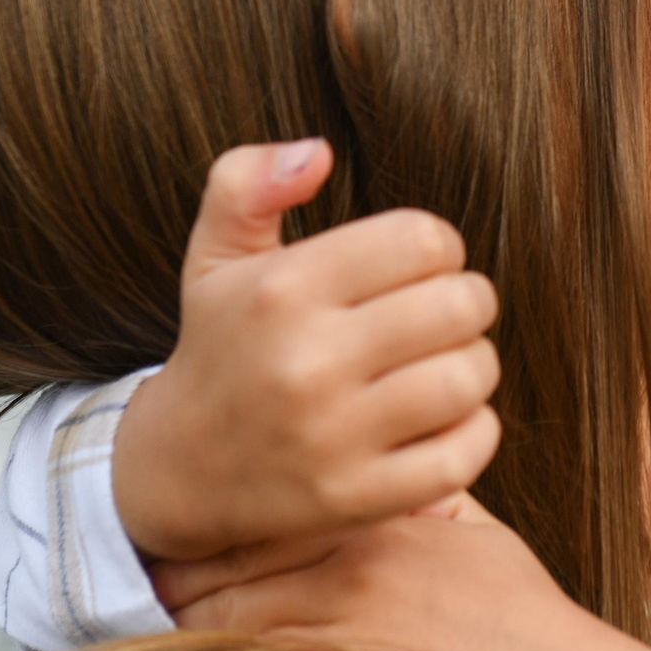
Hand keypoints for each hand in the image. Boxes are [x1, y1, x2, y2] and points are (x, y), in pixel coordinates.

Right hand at [113, 139, 502, 560]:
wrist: (176, 470)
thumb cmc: (220, 345)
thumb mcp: (214, 255)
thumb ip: (249, 181)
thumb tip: (318, 152)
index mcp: (282, 289)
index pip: (422, 239)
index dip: (438, 246)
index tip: (418, 267)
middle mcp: (306, 361)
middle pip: (460, 304)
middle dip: (467, 302)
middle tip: (444, 315)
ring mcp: (332, 436)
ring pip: (469, 377)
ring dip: (475, 365)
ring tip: (446, 363)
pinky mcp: (355, 497)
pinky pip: (462, 453)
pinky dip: (474, 430)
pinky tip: (446, 418)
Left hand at [176, 497, 650, 650]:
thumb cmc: (516, 611)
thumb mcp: (473, 532)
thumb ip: (426, 501)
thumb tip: (396, 477)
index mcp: (378, 521)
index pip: (274, 504)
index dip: (226, 510)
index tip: (201, 509)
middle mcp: (348, 564)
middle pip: (233, 554)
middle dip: (187, 560)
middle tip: (157, 560)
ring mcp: (337, 624)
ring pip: (226, 610)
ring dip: (188, 607)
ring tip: (161, 602)